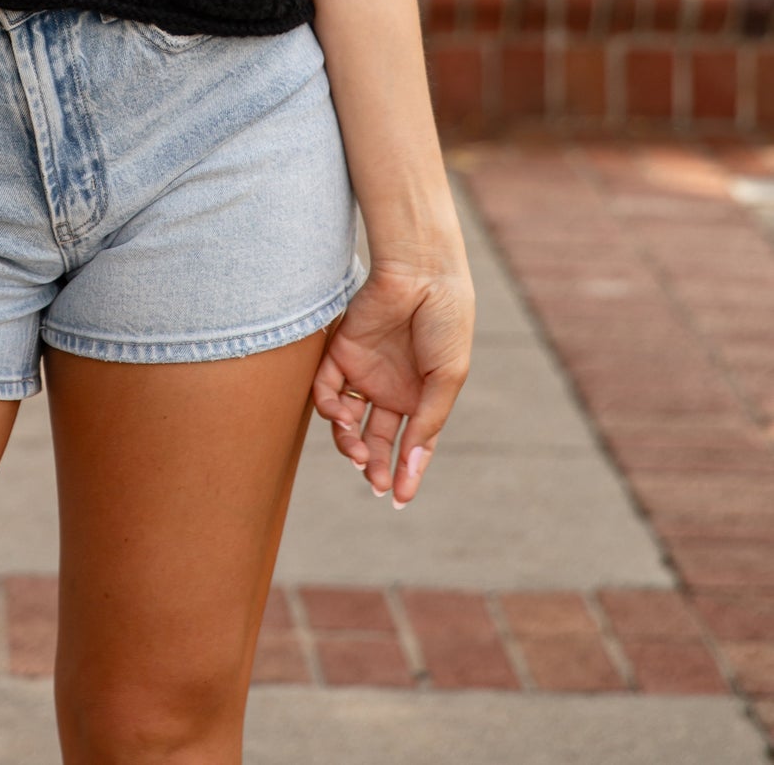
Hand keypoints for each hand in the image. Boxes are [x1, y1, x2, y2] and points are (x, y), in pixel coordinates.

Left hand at [311, 258, 473, 504]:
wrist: (422, 274)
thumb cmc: (445, 323)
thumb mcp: (447, 378)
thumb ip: (428, 422)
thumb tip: (414, 468)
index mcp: (421, 396)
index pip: (409, 444)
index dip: (404, 473)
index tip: (398, 500)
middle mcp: (391, 388)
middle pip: (375, 439)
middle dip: (373, 465)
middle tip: (374, 483)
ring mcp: (365, 372)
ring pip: (347, 421)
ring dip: (348, 444)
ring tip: (358, 455)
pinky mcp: (341, 353)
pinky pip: (327, 390)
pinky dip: (329, 410)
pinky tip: (342, 419)